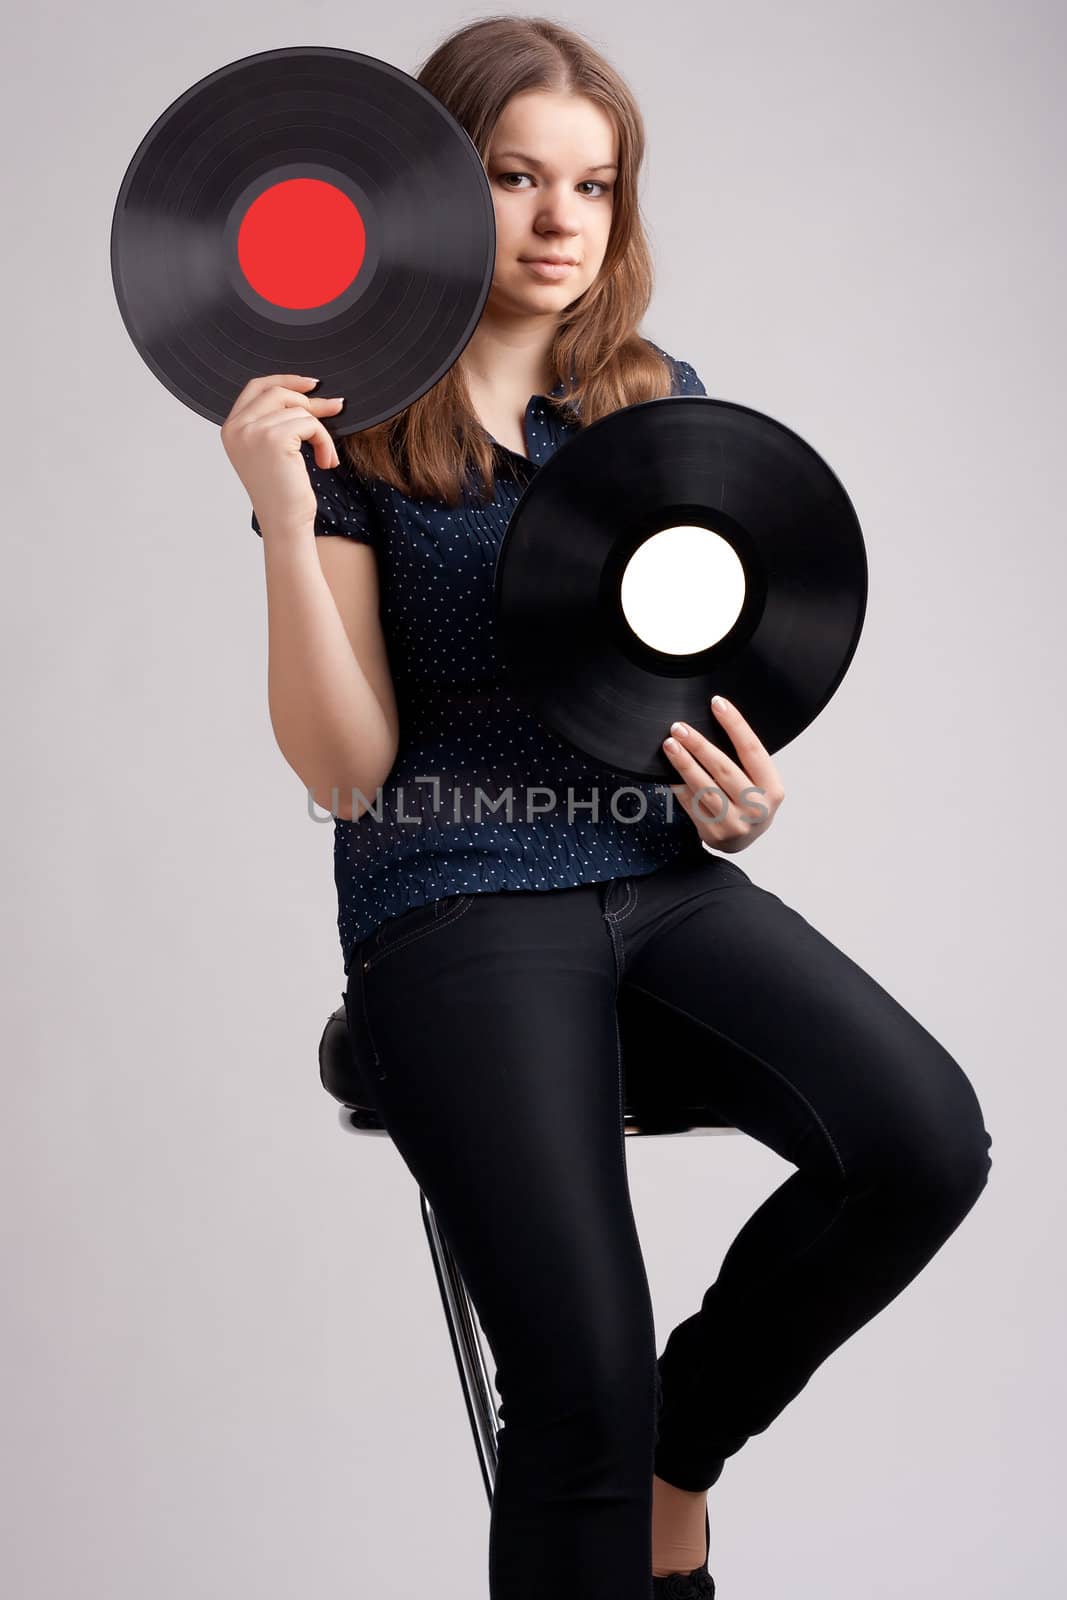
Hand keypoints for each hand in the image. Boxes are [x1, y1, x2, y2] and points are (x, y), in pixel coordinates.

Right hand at [220, 373, 345, 535]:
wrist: (284, 523)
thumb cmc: (283, 493)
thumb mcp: (275, 450)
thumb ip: (280, 420)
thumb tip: (316, 392)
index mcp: (231, 428)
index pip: (256, 387)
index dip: (286, 381)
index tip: (312, 385)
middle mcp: (236, 427)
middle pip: (277, 392)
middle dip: (310, 401)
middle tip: (335, 410)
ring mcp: (252, 431)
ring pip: (298, 409)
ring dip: (320, 431)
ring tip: (325, 456)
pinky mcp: (273, 438)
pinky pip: (309, 424)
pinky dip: (324, 441)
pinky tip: (325, 462)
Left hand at [662, 695, 784, 853]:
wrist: (744, 840)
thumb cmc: (749, 799)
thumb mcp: (758, 780)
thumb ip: (743, 758)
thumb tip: (714, 717)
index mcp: (772, 788)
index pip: (752, 749)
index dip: (734, 724)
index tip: (717, 703)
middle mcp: (756, 807)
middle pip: (724, 769)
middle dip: (699, 745)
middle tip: (680, 727)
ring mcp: (735, 823)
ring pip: (704, 788)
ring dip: (684, 764)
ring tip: (669, 744)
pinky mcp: (714, 833)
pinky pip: (691, 804)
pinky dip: (678, 785)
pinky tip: (667, 770)